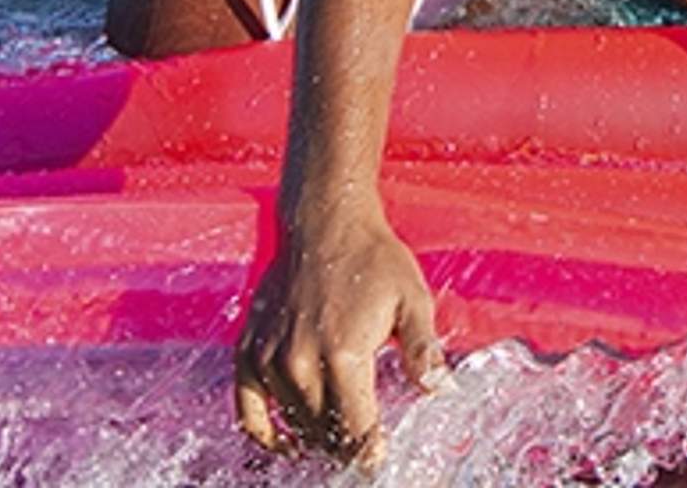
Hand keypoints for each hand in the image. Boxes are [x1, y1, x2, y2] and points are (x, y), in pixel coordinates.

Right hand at [234, 215, 448, 463]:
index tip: (378, 463)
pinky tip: (287, 443)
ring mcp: (269, 358)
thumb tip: (439, 392)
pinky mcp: (248, 350)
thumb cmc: (375, 259)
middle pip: (324, 434)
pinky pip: (247, 410)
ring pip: (293, 424)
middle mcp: (301, 362)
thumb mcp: (413, 299)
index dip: (369, 455)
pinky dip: (264, 434)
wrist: (325, 221)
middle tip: (364, 450)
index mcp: (344, 353)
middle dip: (347, 448)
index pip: (356, 430)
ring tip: (338, 440)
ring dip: (315, 439)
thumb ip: (423, 351)